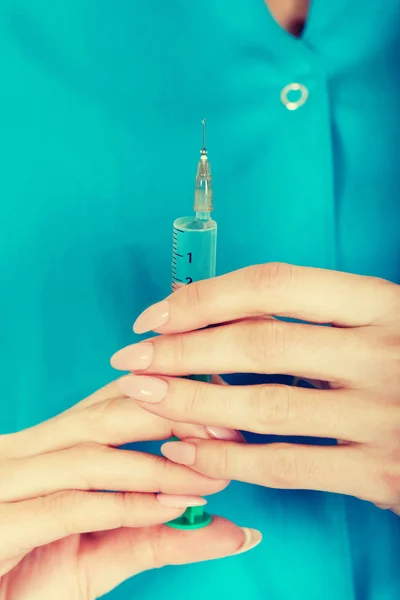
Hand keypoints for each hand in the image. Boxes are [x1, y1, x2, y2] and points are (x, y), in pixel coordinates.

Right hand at [0, 381, 260, 599]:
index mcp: (46, 445)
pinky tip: (170, 507)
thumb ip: (164, 537)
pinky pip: (71, 507)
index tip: (220, 408)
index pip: (110, 400)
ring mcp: (6, 483)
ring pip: (92, 458)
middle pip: (105, 416)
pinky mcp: (0, 523)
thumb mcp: (106, 554)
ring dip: (158, 467)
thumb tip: (235, 530)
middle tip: (226, 432)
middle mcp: (23, 452)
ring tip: (209, 476)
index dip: (167, 396)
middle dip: (170, 419)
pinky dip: (125, 505)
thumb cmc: (32, 578)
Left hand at [111, 263, 399, 513]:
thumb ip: (313, 316)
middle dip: (182, 350)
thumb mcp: (378, 320)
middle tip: (131, 358)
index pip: (274, 286)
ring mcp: (382, 416)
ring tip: (144, 398)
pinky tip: (184, 452)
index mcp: (380, 303)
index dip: (206, 297)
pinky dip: (227, 459)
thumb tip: (212, 312)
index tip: (157, 314)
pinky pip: (285, 466)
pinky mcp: (380, 473)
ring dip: (191, 403)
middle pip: (258, 345)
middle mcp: (381, 353)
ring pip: (264, 408)